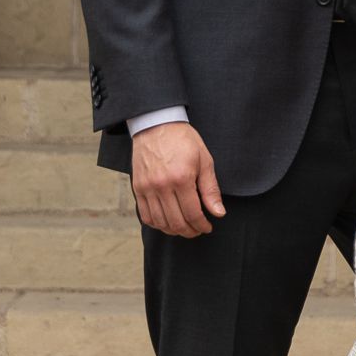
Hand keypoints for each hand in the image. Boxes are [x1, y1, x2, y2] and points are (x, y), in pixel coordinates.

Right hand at [131, 123, 224, 237]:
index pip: (193, 214)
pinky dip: (157, 223)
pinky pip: (145, 215)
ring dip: (174, 230)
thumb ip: (210, 189)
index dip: (202, 225)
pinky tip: (167, 222)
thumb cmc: (183, 140)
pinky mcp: (137, 188)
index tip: (207, 227)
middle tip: (198, 230)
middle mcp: (162, 186)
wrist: (156, 124)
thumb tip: (218, 213)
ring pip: (160, 222)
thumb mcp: (204, 160)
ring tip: (184, 227)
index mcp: (181, 178)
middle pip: (176, 222)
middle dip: (190, 231)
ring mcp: (147, 188)